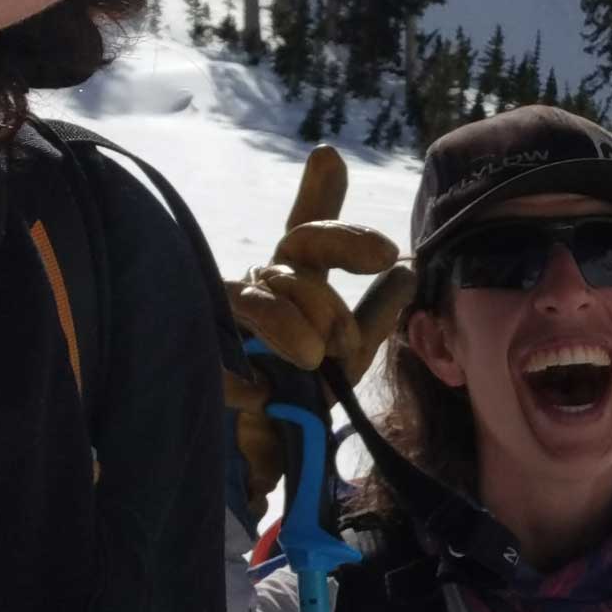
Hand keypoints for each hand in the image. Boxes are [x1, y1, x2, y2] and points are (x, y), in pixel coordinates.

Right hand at [224, 148, 410, 517]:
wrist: (267, 448)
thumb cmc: (305, 392)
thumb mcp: (349, 354)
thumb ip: (375, 312)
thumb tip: (409, 270)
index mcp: (295, 281)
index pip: (308, 232)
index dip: (318, 192)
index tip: (332, 162)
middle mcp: (261, 285)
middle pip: (297, 248)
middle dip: (330, 283)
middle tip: (347, 338)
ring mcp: (226, 314)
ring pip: (265, 291)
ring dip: (295, 323)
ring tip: (315, 359)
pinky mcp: (202, 351)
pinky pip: (227, 348)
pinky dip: (249, 375)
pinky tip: (262, 394)